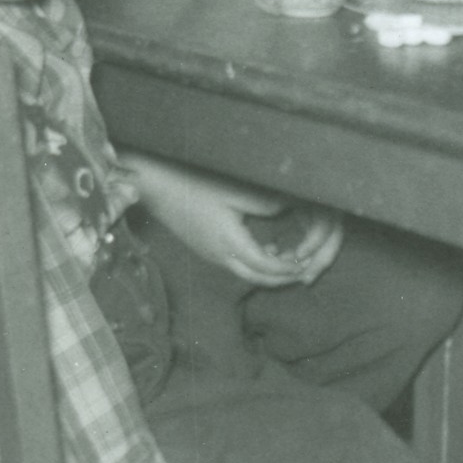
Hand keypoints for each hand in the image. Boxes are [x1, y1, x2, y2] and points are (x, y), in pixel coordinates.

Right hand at [134, 156, 341, 286]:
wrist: (156, 187)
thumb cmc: (193, 184)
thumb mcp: (234, 191)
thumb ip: (264, 202)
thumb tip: (290, 206)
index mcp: (230, 243)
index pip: (267, 267)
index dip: (288, 268)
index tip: (306, 262)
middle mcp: (220, 256)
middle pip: (258, 278)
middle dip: (283, 278)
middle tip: (304, 271)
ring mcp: (211, 256)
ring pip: (247, 275)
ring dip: (269, 273)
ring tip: (290, 262)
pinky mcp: (205, 250)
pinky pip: (235, 266)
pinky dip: (255, 265)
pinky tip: (267, 250)